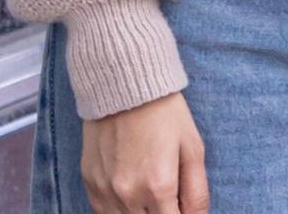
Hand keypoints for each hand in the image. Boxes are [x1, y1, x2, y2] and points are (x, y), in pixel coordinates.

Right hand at [82, 89, 207, 213]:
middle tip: (169, 200)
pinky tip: (132, 196)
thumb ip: (197, 192)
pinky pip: (103, 213)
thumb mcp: (193, 149)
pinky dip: (120, 211)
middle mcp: (129, 194)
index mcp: (159, 186)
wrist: (124, 86)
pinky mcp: (90, 184)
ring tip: (151, 195)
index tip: (182, 207)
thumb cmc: (165, 115)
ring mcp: (105, 191)